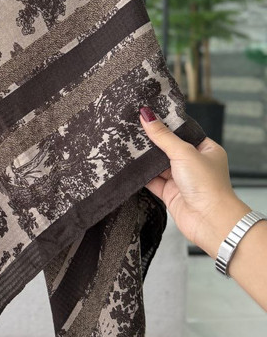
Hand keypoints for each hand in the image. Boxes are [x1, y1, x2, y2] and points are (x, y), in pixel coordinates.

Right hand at [138, 106, 249, 259]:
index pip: (183, 133)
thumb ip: (163, 136)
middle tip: (133, 129)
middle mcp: (195, 164)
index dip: (167, 125)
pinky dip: (142, 176)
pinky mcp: (171, 194)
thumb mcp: (184, 153)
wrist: (209, 220)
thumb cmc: (207, 186)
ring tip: (127, 145)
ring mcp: (182, 180)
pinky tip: (130, 167)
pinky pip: (153, 181)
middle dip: (153, 142)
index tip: (148, 115)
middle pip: (169, 148)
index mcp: (206, 150)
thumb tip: (147, 116)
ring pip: (159, 165)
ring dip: (146, 159)